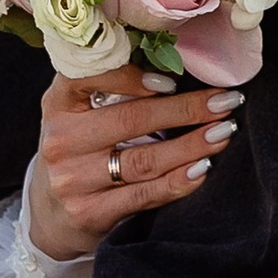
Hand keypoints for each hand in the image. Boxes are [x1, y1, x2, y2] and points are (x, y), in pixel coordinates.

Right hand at [27, 66, 243, 260]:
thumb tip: (179, 63)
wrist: (51, 213)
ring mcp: (72, 180)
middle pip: (131, 119)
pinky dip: (178, 182)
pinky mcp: (89, 213)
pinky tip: (203, 169)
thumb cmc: (80, 147)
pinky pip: (144, 195)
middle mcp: (61, 140)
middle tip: (225, 102)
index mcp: (59, 103)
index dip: (132, 76)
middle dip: (186, 109)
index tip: (173, 79)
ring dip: (192, 146)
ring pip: (143, 160)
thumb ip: (113, 86)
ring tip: (223, 133)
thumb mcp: (80, 111)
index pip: (89, 76)